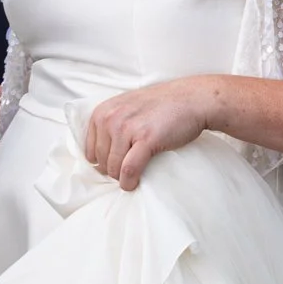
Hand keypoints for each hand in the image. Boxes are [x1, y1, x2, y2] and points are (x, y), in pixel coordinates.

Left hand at [85, 78, 213, 189]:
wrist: (192, 99)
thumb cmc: (162, 105)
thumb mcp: (127, 106)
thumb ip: (111, 122)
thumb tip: (101, 155)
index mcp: (103, 112)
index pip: (90, 150)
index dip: (102, 163)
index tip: (114, 167)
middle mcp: (111, 118)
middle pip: (101, 161)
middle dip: (113, 171)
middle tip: (127, 172)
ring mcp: (127, 128)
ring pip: (113, 167)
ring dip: (121, 179)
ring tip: (131, 179)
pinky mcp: (146, 139)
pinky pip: (129, 169)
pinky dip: (129, 182)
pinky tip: (132, 185)